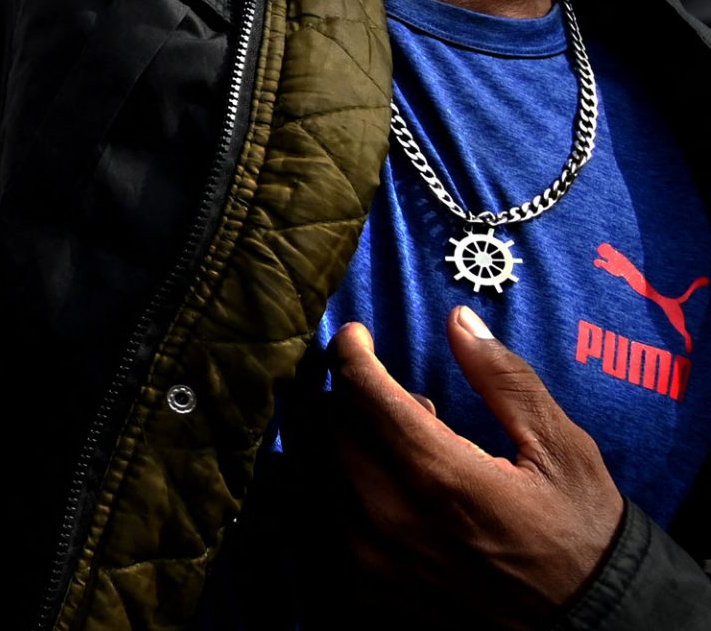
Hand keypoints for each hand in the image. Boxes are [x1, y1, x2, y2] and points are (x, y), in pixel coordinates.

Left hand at [328, 312, 621, 622]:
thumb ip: (505, 381)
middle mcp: (393, 519)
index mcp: (440, 476)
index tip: (359, 336)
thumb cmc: (584, 534)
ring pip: (324, 473)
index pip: (361, 393)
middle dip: (357, 398)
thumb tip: (458, 321)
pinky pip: (332, 519)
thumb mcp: (563, 450)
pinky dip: (349, 488)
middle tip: (411, 402)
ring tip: (409, 448)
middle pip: (333, 429)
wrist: (597, 625)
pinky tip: (395, 488)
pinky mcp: (371, 589)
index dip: (352, 353)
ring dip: (351, 443)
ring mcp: (375, 561)